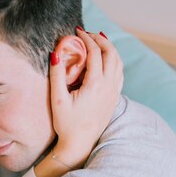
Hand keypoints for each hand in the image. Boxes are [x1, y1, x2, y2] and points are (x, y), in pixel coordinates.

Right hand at [34, 29, 122, 176]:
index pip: (95, 52)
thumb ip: (57, 75)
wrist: (79, 144)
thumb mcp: (57, 99)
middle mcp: (109, 86)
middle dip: (100, 39)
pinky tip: (105, 60)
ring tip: (97, 41)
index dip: (86, 39)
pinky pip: (119, 72)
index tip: (77, 32)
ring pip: (118, 62)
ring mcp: (114, 92)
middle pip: (111, 53)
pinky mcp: (115, 97)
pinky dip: (114, 60)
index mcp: (95, 84)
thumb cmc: (66, 123)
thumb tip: (56, 54)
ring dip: (109, 48)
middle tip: (87, 34)